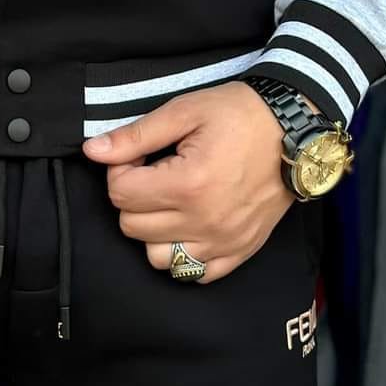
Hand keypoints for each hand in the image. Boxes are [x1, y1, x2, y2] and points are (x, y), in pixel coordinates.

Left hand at [81, 80, 295, 282]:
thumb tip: (92, 151)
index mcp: (188, 185)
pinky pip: (194, 273)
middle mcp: (204, 222)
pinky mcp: (240, 252)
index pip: (120, 193)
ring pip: (157, 258)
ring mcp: (224, 242)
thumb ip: (135, 136)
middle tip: (153, 171)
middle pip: (132, 226)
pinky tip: (188, 221)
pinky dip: (183, 252)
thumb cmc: (238, 113)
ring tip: (169, 199)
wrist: (294, 128)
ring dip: (153, 229)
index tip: (139, 154)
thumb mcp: (183, 111)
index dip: (121, 169)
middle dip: (133, 196)